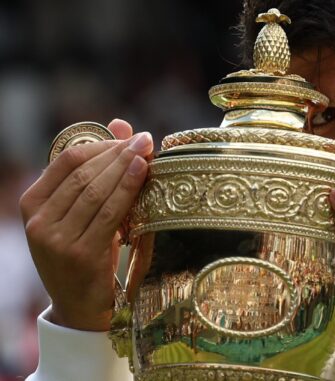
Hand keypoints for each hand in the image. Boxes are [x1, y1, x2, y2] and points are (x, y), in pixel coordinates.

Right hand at [20, 119, 153, 330]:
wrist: (81, 308)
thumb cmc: (86, 253)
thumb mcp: (85, 212)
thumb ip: (98, 169)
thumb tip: (120, 123)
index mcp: (32, 203)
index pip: (66, 159)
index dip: (101, 143)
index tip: (130, 136)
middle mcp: (38, 220)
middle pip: (84, 172)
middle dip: (118, 152)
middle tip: (145, 139)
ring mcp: (57, 239)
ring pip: (96, 190)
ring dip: (125, 166)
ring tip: (147, 150)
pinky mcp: (81, 254)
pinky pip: (109, 212)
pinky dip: (128, 188)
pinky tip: (143, 172)